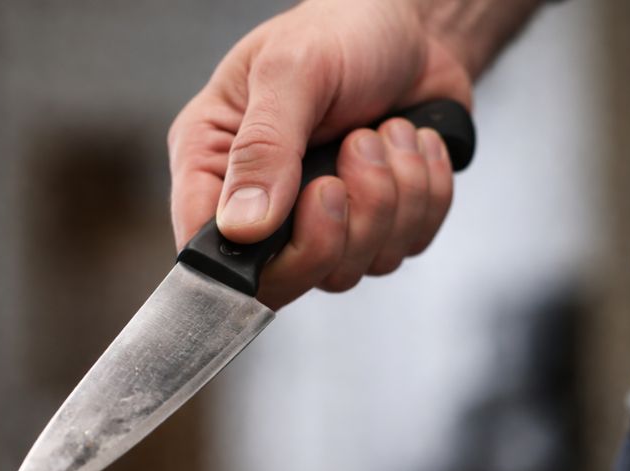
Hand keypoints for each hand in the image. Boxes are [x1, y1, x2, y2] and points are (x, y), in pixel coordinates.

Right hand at [168, 0, 536, 308]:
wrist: (412, 31)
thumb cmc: (341, 32)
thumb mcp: (293, 69)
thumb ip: (264, 147)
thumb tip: (242, 227)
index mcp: (215, 161)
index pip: (205, 248)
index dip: (249, 259)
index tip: (309, 199)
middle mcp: (263, 203)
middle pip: (286, 279)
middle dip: (339, 223)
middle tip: (357, 148)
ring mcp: (320, 223)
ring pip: (353, 268)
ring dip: (391, 194)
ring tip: (384, 131)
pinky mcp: (375, 227)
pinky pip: (405, 247)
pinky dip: (425, 192)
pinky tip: (411, 144)